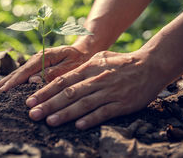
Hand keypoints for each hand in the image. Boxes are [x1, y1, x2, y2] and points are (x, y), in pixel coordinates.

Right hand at [0, 45, 93, 96]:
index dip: (12, 83)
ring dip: (0, 85)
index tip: (0, 93)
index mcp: (43, 58)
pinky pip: (19, 77)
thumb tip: (33, 80)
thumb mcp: (71, 65)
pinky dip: (8, 84)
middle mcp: (35, 60)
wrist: (84, 50)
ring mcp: (33, 64)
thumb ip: (53, 72)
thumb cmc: (80, 59)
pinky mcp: (34, 68)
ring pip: (14, 76)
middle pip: (14, 74)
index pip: (24, 72)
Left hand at [25, 50, 167, 129]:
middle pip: (69, 93)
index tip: (31, 100)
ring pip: (84, 103)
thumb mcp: (101, 57)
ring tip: (49, 121)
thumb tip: (64, 76)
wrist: (151, 65)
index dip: (45, 91)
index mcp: (90, 68)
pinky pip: (104, 112)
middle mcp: (97, 79)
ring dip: (65, 113)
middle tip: (33, 113)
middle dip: (49, 104)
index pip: (63, 80)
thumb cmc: (123, 62)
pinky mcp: (122, 103)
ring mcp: (110, 91)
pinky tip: (79, 125)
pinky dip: (91, 118)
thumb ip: (84, 67)